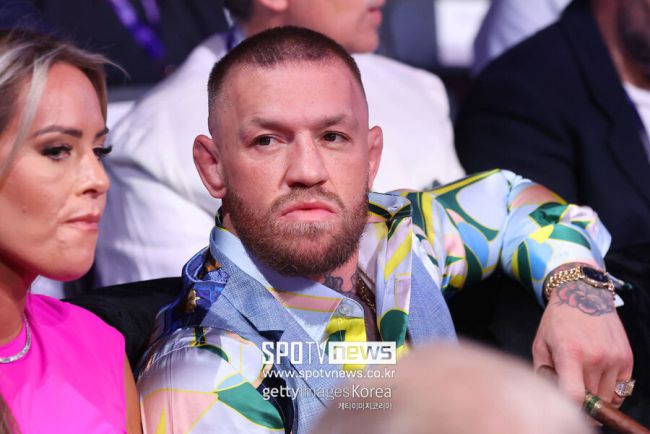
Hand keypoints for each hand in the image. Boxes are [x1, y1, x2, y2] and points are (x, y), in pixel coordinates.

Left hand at [532, 274, 632, 406]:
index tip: (565, 406)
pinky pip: (622, 389)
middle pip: (591, 400)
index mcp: (570, 353)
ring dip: (596, 397)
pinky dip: (610, 391)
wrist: (583, 294)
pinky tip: (597, 379)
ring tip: (583, 381)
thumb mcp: (540, 344)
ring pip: (607, 398)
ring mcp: (614, 358)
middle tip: (571, 390)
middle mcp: (595, 357)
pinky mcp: (627, 358)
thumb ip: (543, 373)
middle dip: (580, 401)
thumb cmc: (557, 321)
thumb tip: (551, 396)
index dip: (569, 407)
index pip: (575, 396)